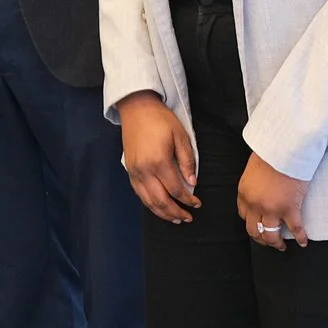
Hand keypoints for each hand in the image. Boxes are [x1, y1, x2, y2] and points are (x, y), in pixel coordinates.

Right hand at [115, 91, 199, 223]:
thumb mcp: (180, 136)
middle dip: (176, 212)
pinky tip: (158, 207)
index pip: (176, 189)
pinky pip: (139, 193)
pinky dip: (150, 204)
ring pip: (148, 201)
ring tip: (175, 218)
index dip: (188, 200)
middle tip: (188, 217)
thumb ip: (187, 161)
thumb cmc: (160, 120)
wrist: (136, 108)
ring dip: (162, 213)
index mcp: (159, 162)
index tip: (198, 204)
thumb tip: (192, 182)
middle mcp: (144, 171)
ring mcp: (134, 172)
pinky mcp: (129, 170)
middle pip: (161, 200)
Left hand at [237, 152, 310, 248]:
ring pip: (270, 235)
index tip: (257, 224)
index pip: (243, 214)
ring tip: (282, 246)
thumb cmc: (270, 154)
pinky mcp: (289, 209)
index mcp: (244, 193)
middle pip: (253, 230)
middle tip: (268, 242)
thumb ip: (254, 184)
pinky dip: (300, 238)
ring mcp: (271, 209)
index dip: (251, 222)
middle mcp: (254, 204)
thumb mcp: (253, 170)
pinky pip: (295, 229)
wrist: (284, 148)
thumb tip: (261, 190)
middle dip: (260, 239)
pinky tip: (303, 242)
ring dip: (276, 243)